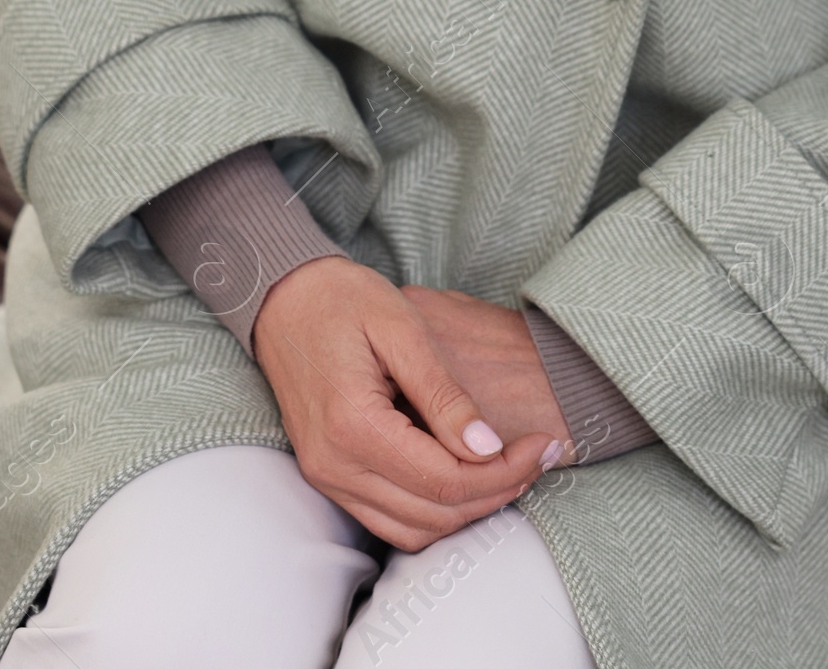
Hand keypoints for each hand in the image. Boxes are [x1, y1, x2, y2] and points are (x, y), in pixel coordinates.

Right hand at [252, 256, 563, 549]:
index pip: (445, 479)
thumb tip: (488, 447)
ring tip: (510, 469)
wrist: (285, 299)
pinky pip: (389, 520)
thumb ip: (443, 392)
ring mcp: (327, 476)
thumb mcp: (401, 327)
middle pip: (434, 512)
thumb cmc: (344, 300)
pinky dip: (434, 511)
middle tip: (538, 456)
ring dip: (467, 510)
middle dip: (496, 492)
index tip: (542, 443)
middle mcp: (334, 465)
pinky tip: (465, 478)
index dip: (504, 470)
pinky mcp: (328, 476)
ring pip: (414, 528)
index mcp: (352, 425)